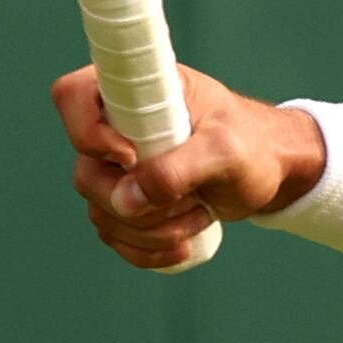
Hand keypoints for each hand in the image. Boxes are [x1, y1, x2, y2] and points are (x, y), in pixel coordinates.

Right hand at [54, 64, 322, 268]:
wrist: (270, 170)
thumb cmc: (250, 144)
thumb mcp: (225, 151)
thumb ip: (178, 169)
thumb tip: (126, 201)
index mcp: (132, 92)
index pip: (72, 97)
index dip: (88, 133)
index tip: (134, 156)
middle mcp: (115, 128)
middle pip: (87, 176)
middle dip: (140, 204)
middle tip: (191, 200)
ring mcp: (116, 168)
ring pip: (103, 213)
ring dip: (152, 230)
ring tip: (201, 215)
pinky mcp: (128, 201)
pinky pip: (114, 235)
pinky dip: (146, 250)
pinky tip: (183, 246)